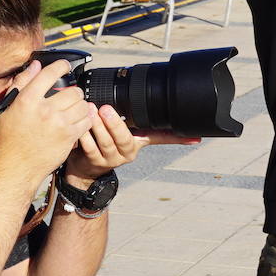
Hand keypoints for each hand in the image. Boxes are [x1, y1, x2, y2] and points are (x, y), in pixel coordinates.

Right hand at [0, 61, 96, 188]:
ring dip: (80, 105)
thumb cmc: (9, 138)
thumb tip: (35, 65)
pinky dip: (84, 120)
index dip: (61, 66)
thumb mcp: (6, 108)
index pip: (49, 73)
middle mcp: (44, 110)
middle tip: (70, 96)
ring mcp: (58, 124)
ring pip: (82, 105)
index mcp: (27, 100)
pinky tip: (77, 122)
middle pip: (72, 90)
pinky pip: (86, 121)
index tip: (65, 66)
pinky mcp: (69, 137)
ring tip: (73, 110)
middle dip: (73, 91)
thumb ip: (21, 84)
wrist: (15, 167)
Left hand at [62, 107, 199, 186]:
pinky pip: (88, 148)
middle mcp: (126, 153)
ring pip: (104, 143)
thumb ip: (144, 122)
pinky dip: (84, 135)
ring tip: (91, 111)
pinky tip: (81, 125)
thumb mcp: (130, 132)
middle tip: (106, 108)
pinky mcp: (93, 162)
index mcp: (139, 142)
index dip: (178, 139)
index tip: (194, 137)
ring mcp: (109, 159)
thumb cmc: (109, 142)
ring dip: (97, 127)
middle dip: (115, 124)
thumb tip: (169, 115)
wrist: (87, 166)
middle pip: (123, 139)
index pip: (162, 138)